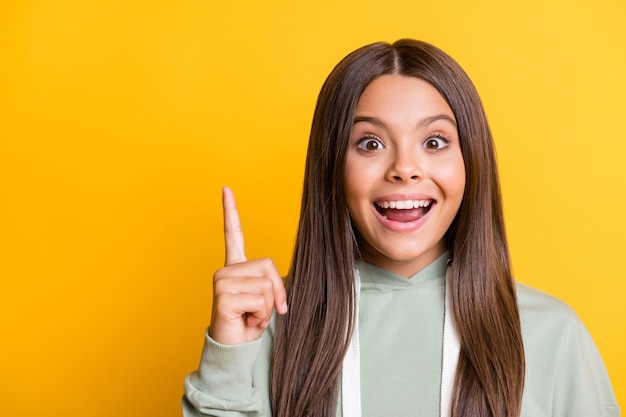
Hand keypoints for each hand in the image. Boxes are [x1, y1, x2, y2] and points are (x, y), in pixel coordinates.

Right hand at [209, 186, 287, 344]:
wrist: (234, 347)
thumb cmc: (249, 322)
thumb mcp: (266, 300)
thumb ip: (272, 286)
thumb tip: (281, 299)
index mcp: (235, 267)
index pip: (233, 234)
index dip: (230, 210)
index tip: (225, 188)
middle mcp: (226, 270)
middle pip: (268, 266)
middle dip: (275, 292)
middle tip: (261, 311)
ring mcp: (222, 281)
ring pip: (266, 286)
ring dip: (266, 308)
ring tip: (250, 316)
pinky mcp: (223, 295)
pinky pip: (259, 300)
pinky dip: (260, 316)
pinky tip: (245, 321)